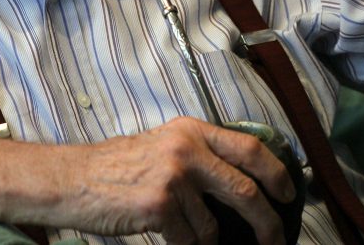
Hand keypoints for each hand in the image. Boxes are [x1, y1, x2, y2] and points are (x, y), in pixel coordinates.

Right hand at [67, 116, 295, 243]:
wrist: (76, 179)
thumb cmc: (118, 168)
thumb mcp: (164, 145)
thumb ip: (200, 155)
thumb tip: (243, 182)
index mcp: (192, 130)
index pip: (249, 148)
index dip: (276, 173)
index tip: (288, 193)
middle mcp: (187, 148)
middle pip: (246, 189)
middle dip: (267, 221)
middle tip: (275, 238)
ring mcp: (174, 177)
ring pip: (212, 227)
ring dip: (203, 239)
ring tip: (180, 230)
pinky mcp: (159, 205)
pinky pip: (188, 240)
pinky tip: (163, 233)